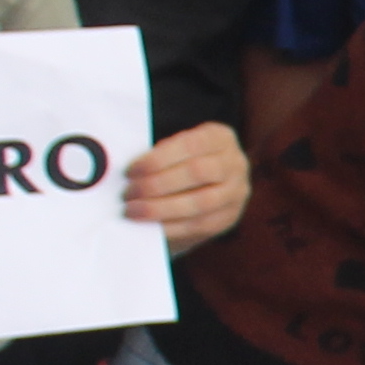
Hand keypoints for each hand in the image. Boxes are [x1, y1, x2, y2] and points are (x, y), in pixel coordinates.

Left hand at [124, 121, 247, 254]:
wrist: (204, 187)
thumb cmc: (178, 162)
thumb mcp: (174, 148)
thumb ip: (159, 155)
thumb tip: (130, 172)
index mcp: (220, 137)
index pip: (190, 145)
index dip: (158, 159)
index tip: (130, 171)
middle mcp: (235, 163)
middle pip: (197, 173)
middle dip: (158, 184)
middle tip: (128, 193)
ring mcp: (236, 192)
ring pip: (200, 202)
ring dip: (161, 208)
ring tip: (133, 211)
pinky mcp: (229, 217)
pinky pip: (200, 225)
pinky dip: (171, 227)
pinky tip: (150, 226)